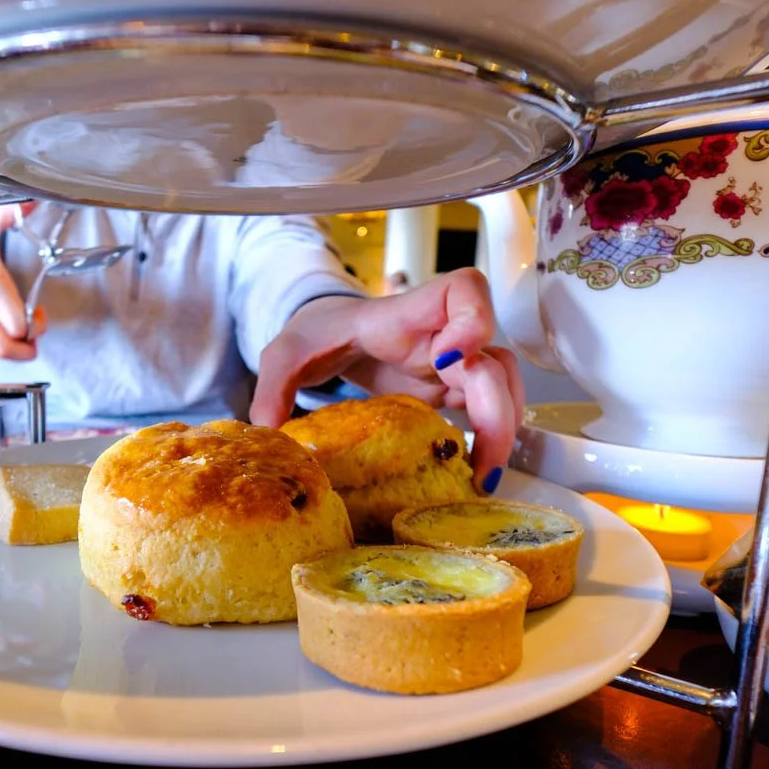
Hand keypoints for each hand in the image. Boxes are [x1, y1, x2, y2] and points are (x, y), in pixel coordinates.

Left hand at [252, 267, 526, 488]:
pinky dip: (490, 442)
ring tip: (483, 478)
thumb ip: (273, 385)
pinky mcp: (450, 395)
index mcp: (405, 314)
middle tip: (483, 461)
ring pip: (502, 387)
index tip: (452, 356)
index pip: (462, 290)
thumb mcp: (286, 352)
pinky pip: (488, 412)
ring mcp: (451, 367)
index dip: (472, 318)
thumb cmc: (319, 335)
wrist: (330, 338)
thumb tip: (266, 431)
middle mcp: (440, 336)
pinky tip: (476, 476)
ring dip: (503, 430)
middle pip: (493, 358)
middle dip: (497, 408)